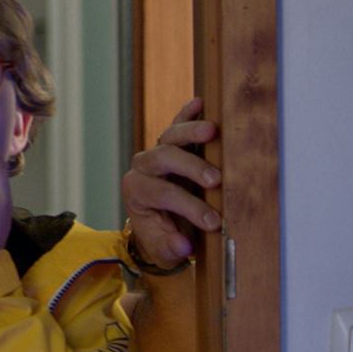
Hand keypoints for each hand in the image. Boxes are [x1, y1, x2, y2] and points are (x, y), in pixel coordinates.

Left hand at [122, 97, 222, 270]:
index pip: (162, 194)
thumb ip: (169, 248)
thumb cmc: (164, 234)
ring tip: (213, 132)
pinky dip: (187, 112)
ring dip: (191, 132)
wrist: (161, 221)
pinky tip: (200, 102)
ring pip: (170, 135)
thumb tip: (183, 247)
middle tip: (216, 180)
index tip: (214, 222)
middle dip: (190, 168)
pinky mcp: (171, 141)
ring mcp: (157, 151)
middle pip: (164, 158)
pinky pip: (176, 122)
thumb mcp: (162, 248)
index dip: (188, 207)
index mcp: (136, 192)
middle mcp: (143, 167)